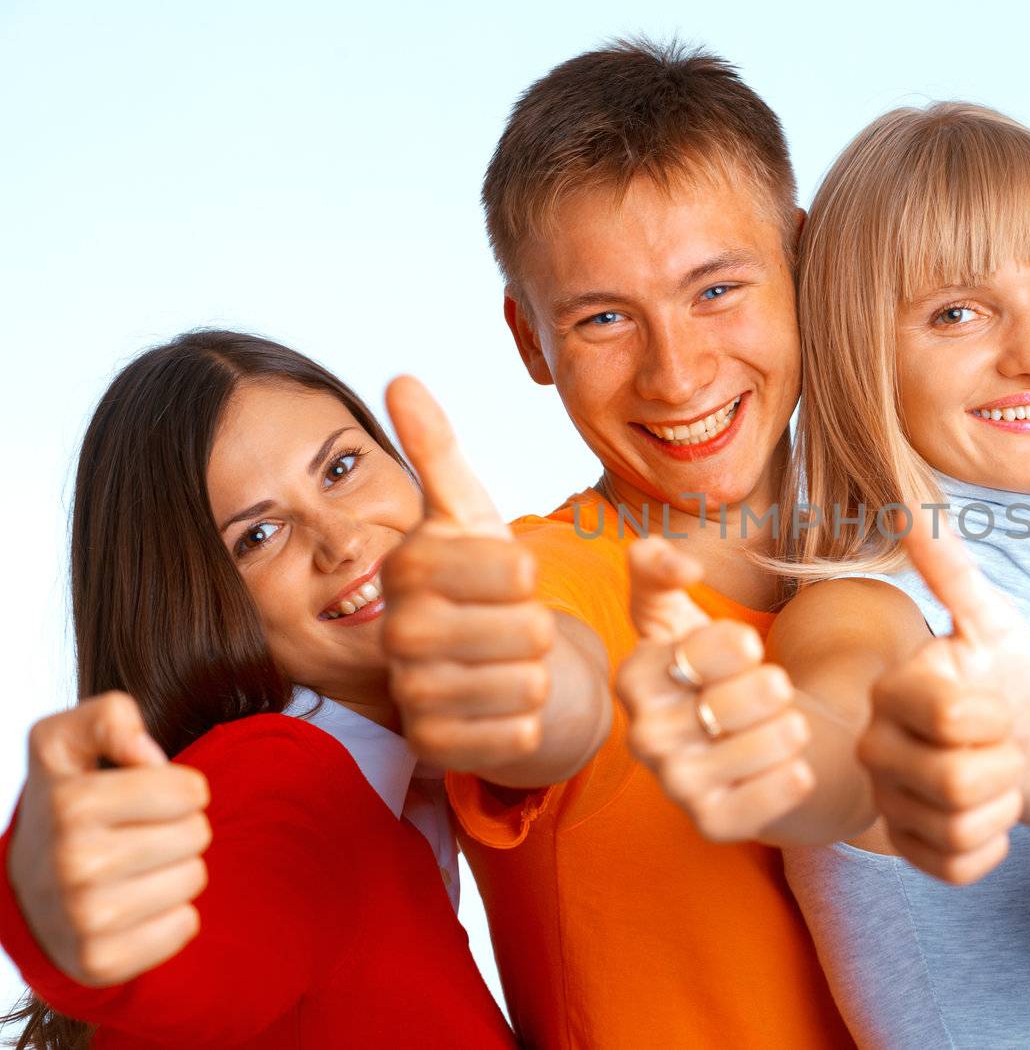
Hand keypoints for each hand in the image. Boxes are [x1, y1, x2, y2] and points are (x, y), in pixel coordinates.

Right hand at [7, 692, 210, 985]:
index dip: (179, 788)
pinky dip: (171, 914)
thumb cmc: (68, 801)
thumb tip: (147, 754)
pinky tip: (134, 905)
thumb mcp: (68, 741)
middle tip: (138, 833)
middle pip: (197, 834)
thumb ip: (108, 717)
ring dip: (176, 869)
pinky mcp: (101, 962)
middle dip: (179, 827)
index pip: (190, 791)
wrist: (28, 890)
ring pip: (195, 879)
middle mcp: (71, 864)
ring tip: (134, 868)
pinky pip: (185, 926)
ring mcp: (84, 919)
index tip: (144, 796)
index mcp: (70, 804)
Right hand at [382, 376, 554, 772]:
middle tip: (515, 625)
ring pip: (525, 682)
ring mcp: (410, 694)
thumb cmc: (483, 582)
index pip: (513, 570)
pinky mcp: (433, 747)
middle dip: (539, 627)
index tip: (514, 576)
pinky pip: (516, 735)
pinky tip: (508, 704)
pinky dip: (529, 719)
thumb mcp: (470, 513)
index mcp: (408, 566)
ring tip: (512, 662)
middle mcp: (396, 632)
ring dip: (537, 672)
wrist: (488, 665)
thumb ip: (437, 449)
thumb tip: (400, 377)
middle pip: (525, 630)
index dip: (532, 576)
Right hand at [616, 538, 812, 841]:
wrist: (753, 736)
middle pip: (732, 701)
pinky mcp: (712, 824)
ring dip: (788, 729)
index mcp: (634, 679)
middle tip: (776, 688)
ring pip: (758, 748)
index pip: (700, 652)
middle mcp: (644, 737)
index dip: (737, 645)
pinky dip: (792, 778)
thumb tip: (680, 563)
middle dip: (770, 687)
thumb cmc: (714, 667)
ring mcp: (676, 786)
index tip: (749, 647)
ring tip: (790, 723)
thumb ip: (657, 569)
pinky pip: (767, 799)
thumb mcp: (678, 612)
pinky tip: (795, 764)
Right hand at [858, 508, 1029, 884]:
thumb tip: (913, 508)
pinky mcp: (911, 851)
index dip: (995, 714)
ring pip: (962, 828)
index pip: (952, 716)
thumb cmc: (998, 672)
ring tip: (993, 774)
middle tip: (999, 743)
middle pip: (958, 782)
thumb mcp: (988, 619)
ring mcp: (888, 804)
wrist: (1018, 730)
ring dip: (1003, 802)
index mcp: (888, 691)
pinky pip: (959, 867)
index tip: (993, 700)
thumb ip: (952, 572)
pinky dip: (994, 846)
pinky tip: (988, 814)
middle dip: (1006, 764)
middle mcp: (873, 750)